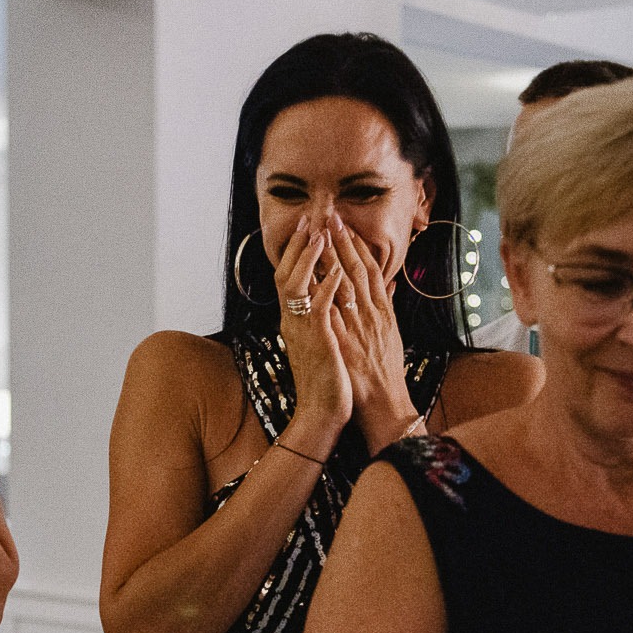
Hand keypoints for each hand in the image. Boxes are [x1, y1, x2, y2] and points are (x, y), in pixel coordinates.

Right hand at [272, 222, 351, 442]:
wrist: (323, 413)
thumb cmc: (331, 380)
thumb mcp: (329, 342)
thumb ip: (332, 316)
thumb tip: (343, 293)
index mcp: (297, 321)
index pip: (292, 277)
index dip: (299, 251)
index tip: (310, 227)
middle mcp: (294, 323)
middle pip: (288, 274)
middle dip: (299, 245)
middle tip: (310, 219)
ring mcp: (303, 332)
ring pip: (299, 286)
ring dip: (311, 259)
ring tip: (321, 235)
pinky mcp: (318, 343)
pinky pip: (319, 310)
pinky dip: (328, 288)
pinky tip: (338, 271)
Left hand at [325, 218, 416, 449]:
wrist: (385, 404)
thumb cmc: (386, 373)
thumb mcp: (392, 335)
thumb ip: (389, 308)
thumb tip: (392, 285)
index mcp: (383, 312)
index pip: (371, 271)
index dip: (358, 247)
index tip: (346, 226)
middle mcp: (372, 315)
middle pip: (358, 270)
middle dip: (344, 242)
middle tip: (332, 216)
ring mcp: (359, 327)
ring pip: (346, 285)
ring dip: (333, 257)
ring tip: (322, 233)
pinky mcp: (345, 342)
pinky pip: (334, 312)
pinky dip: (327, 292)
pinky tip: (316, 275)